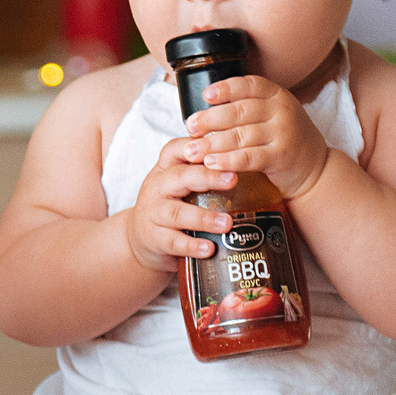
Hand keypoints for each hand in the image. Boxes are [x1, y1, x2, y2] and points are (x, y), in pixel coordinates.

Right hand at [124, 144, 244, 272]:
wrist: (140, 238)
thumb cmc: (170, 205)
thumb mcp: (179, 183)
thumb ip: (204, 171)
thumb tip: (256, 163)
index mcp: (166, 169)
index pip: (176, 148)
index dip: (196, 145)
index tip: (221, 146)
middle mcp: (157, 187)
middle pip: (180, 177)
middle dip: (207, 176)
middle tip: (233, 179)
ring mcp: (153, 213)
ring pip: (177, 212)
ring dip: (204, 217)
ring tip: (227, 223)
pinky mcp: (154, 238)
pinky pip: (174, 241)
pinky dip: (192, 245)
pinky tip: (210, 248)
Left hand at [178, 76, 332, 198]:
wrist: (315, 167)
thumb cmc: (283, 138)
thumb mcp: (272, 114)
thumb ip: (246, 107)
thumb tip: (204, 109)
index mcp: (276, 95)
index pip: (249, 85)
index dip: (226, 88)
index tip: (205, 95)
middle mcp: (282, 110)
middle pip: (240, 111)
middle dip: (211, 119)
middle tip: (190, 126)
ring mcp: (283, 133)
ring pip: (241, 135)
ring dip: (213, 143)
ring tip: (193, 150)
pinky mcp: (281, 157)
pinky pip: (249, 157)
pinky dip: (227, 160)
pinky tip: (211, 163)